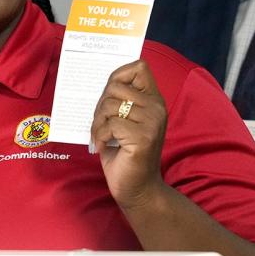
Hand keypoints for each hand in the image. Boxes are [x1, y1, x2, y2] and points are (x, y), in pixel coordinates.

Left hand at [90, 59, 167, 210]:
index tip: (108, 93)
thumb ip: (120, 101)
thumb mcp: (124, 121)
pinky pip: (110, 124)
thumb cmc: (125, 154)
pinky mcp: (143, 137)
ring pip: (110, 105)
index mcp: (154, 101)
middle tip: (100, 124)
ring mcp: (152, 122)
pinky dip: (99, 136)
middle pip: (115, 86)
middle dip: (100, 105)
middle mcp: (157, 108)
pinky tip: (103, 147)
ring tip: (101, 137)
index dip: (118, 74)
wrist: (137, 188)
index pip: (139, 67)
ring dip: (98, 123)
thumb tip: (102, 82)